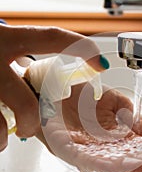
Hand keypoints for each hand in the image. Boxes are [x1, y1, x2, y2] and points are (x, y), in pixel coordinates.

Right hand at [0, 24, 106, 150]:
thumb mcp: (1, 42)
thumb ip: (20, 48)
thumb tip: (47, 64)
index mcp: (6, 40)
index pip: (50, 39)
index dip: (80, 48)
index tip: (101, 63)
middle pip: (27, 104)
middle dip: (35, 121)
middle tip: (34, 122)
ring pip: (5, 123)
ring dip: (15, 131)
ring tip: (13, 129)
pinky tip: (0, 133)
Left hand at [37, 83, 141, 171]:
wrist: (53, 85)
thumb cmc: (80, 94)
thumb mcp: (114, 100)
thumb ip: (131, 113)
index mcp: (115, 134)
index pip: (139, 146)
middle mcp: (103, 146)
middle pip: (129, 158)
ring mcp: (87, 150)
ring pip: (112, 163)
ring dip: (131, 167)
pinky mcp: (69, 150)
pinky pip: (88, 161)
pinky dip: (104, 165)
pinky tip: (119, 169)